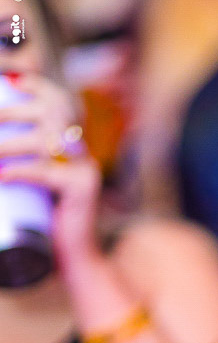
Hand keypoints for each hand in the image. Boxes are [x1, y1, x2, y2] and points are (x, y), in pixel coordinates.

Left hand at [0, 72, 102, 270]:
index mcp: (73, 148)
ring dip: (9, 143)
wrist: (76, 261)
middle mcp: (83, 154)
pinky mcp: (81, 191)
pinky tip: (3, 175)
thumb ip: (24, 168)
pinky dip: (20, 171)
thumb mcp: (35, 190)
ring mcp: (85, 171)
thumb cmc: (50, 228)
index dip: (38, 86)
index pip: (61, 103)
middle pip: (52, 114)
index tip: (13, 81)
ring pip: (45, 142)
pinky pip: (47, 173)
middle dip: (13, 111)